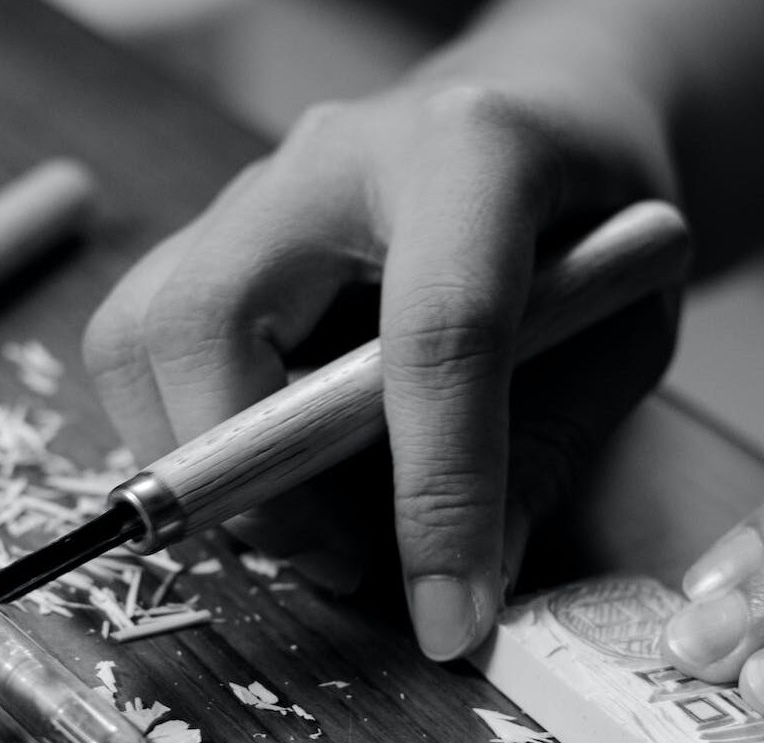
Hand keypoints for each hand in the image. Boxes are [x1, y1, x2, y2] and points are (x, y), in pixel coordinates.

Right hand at [83, 68, 677, 660]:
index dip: (437, 490)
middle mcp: (330, 158)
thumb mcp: (625, 329)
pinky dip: (188, 440)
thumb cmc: (591, 215)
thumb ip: (549, 447)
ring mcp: (250, 192)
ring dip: (199, 468)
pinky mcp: (207, 238)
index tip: (446, 614)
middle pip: (210, 319)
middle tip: (339, 561)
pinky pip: (139, 350)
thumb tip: (462, 593)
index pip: (434, 332)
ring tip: (309, 525)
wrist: (541, 107)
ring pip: (138, 336)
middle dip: (249, 480)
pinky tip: (278, 469)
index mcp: (469, 154)